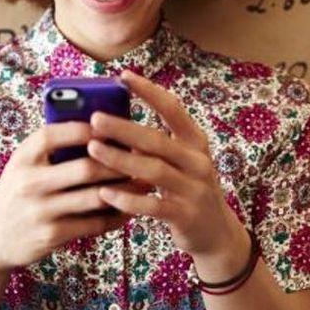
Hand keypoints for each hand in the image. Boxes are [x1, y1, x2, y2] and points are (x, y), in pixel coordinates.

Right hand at [0, 122, 132, 272]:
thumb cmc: (18, 193)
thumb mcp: (24, 165)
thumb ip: (53, 148)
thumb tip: (102, 126)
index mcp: (23, 158)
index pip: (55, 135)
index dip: (87, 129)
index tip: (112, 126)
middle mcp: (29, 183)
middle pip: (85, 168)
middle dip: (119, 162)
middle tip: (142, 157)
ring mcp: (41, 211)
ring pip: (95, 197)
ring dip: (124, 189)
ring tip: (145, 180)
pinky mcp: (52, 235)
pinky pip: (94, 223)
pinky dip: (116, 215)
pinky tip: (130, 207)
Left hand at [88, 70, 247, 264]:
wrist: (216, 233)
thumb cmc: (189, 190)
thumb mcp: (182, 162)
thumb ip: (157, 145)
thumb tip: (114, 125)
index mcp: (196, 142)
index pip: (173, 109)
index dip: (149, 91)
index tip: (124, 76)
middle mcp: (198, 162)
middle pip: (158, 140)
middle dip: (124, 128)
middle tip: (94, 118)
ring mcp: (194, 189)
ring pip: (154, 170)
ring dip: (120, 160)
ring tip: (93, 150)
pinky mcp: (186, 215)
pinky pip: (153, 205)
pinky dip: (127, 198)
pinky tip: (104, 192)